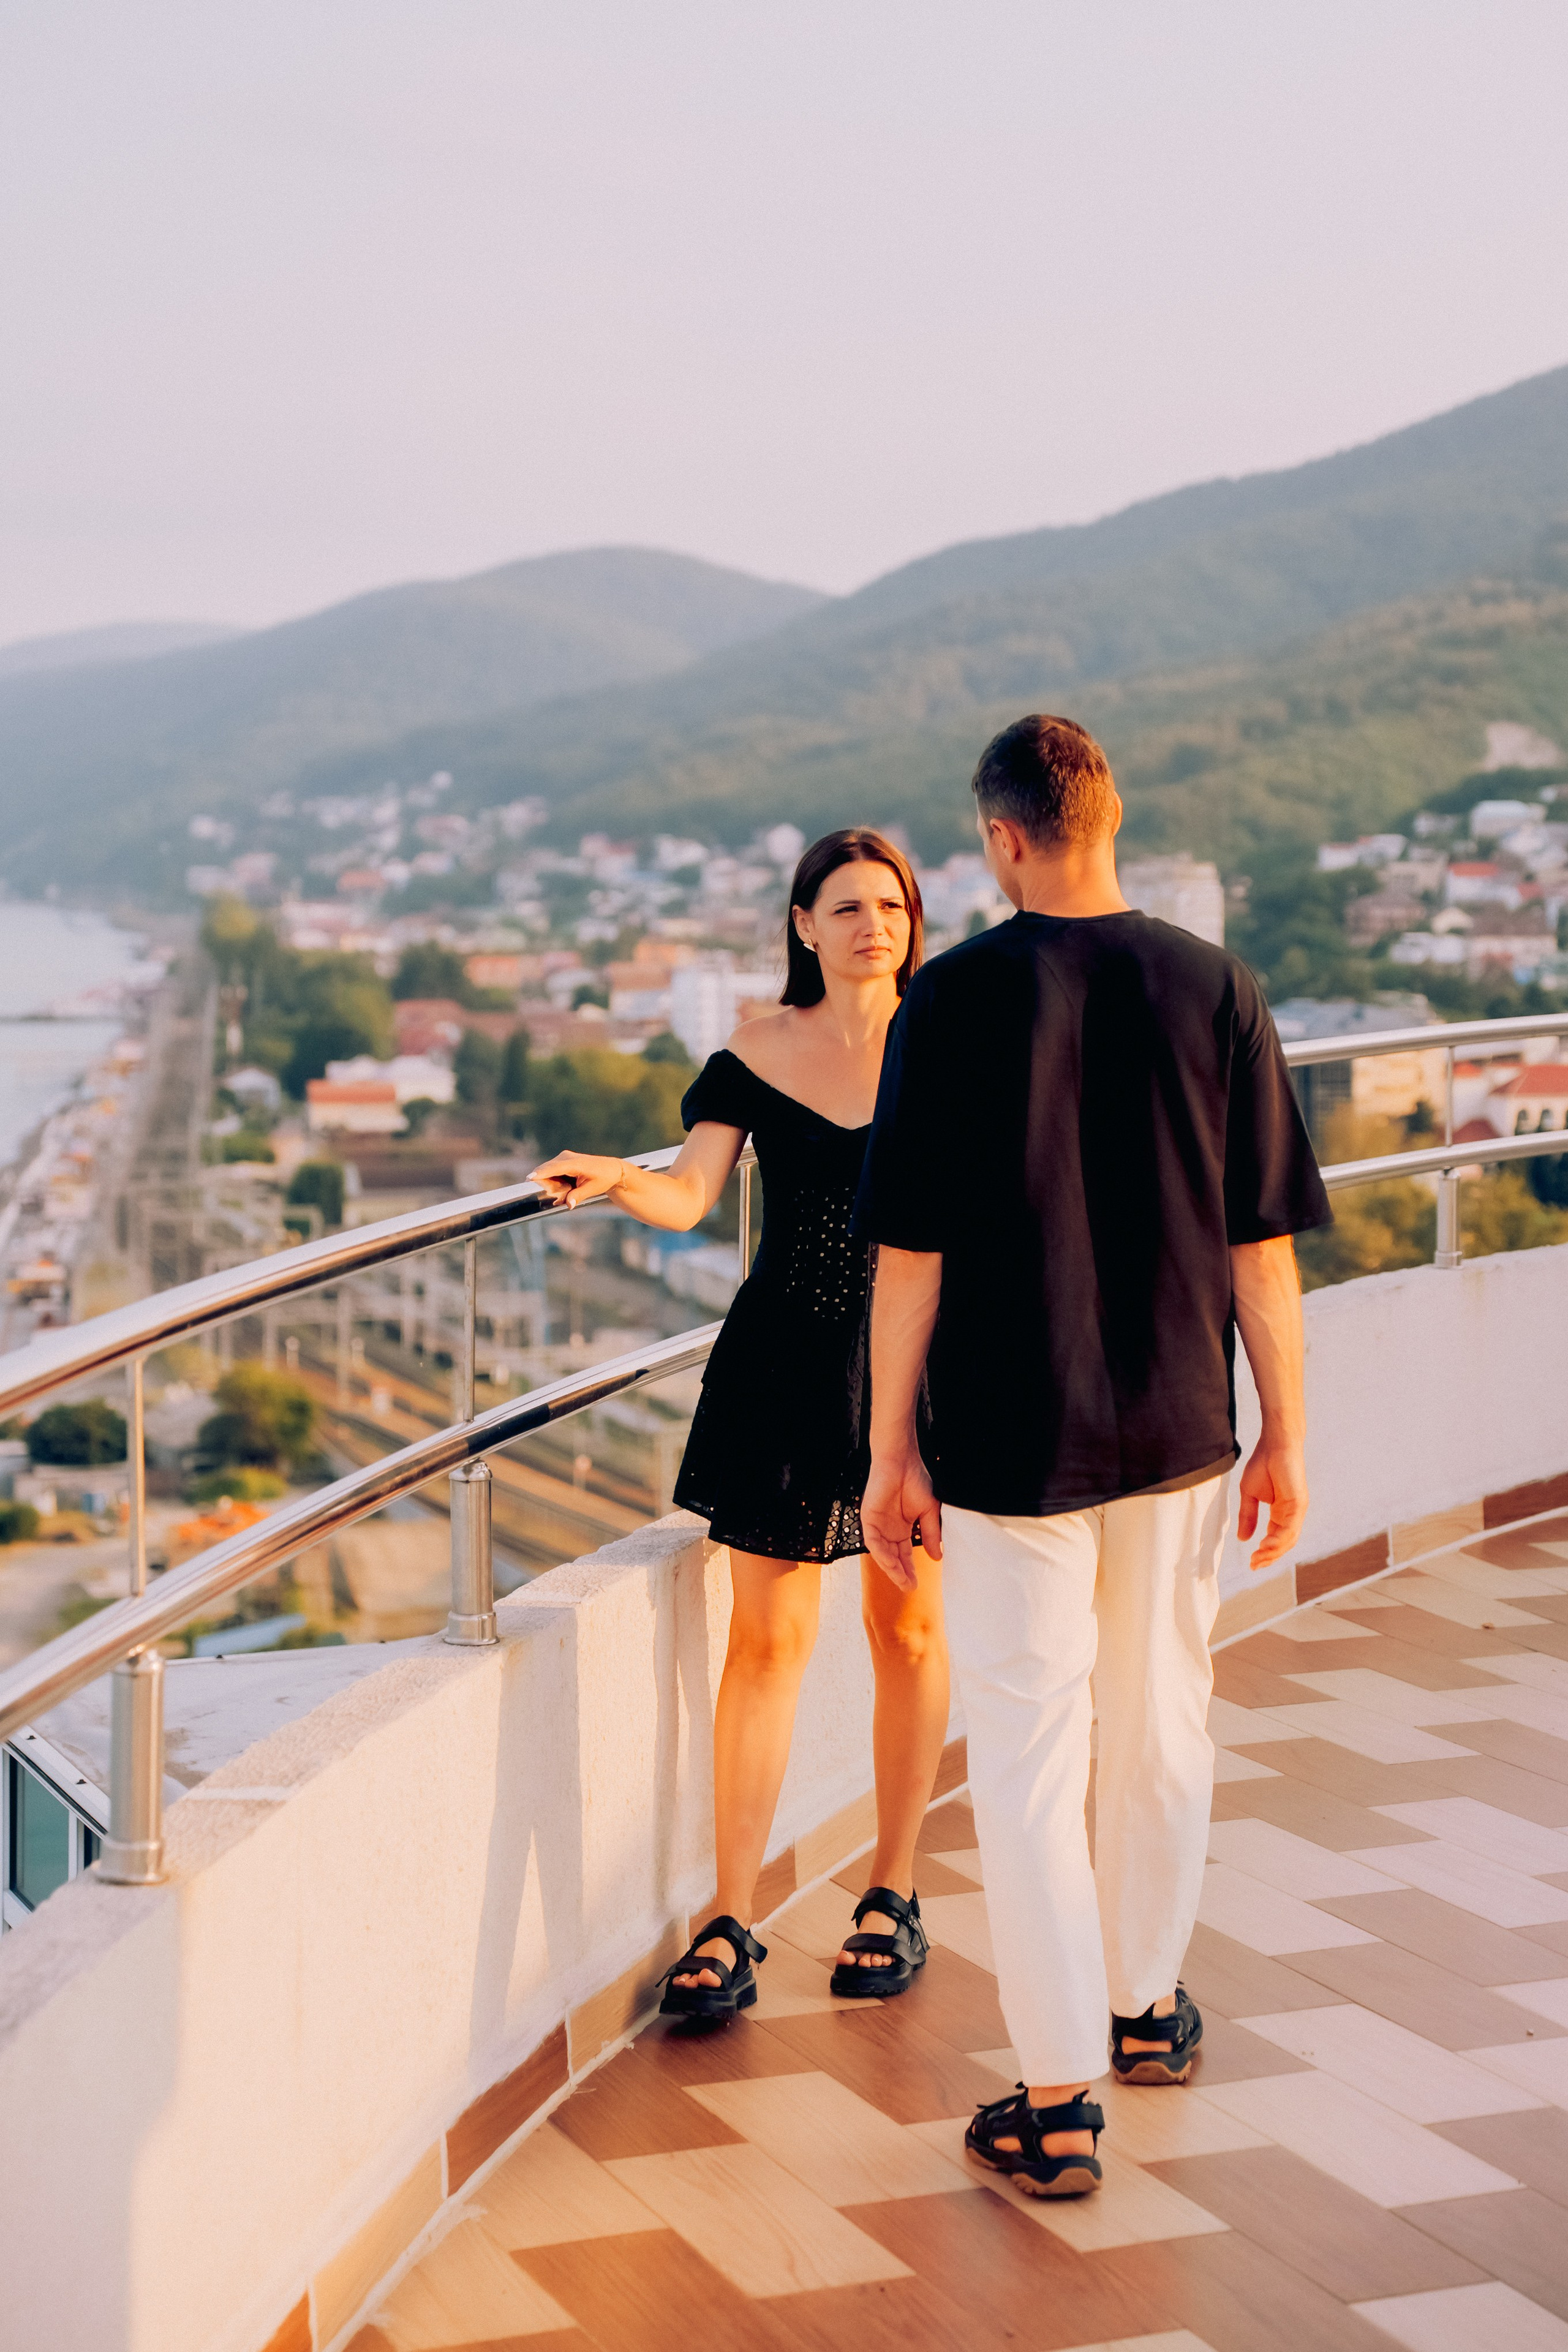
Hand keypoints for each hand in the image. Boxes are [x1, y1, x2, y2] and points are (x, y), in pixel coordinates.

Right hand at [530, 1151, 626, 1209]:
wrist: (611, 1169)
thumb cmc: (603, 1178)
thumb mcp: (593, 1189)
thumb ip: (578, 1196)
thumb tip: (569, 1204)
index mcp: (575, 1163)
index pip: (554, 1168)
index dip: (541, 1173)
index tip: (529, 1178)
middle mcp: (566, 1157)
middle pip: (546, 1168)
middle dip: (540, 1179)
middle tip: (540, 1193)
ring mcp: (564, 1156)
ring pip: (547, 1168)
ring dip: (545, 1179)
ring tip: (559, 1190)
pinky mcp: (562, 1159)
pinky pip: (551, 1169)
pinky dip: (550, 1177)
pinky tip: (561, 1185)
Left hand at [861, 1447, 941, 1590]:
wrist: (902, 1462)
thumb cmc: (916, 1481)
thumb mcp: (929, 1512)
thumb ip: (931, 1534)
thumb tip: (937, 1557)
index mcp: (903, 1528)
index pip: (905, 1554)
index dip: (910, 1569)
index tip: (917, 1584)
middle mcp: (889, 1530)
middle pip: (894, 1558)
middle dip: (901, 1573)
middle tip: (910, 1588)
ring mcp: (878, 1525)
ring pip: (882, 1553)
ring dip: (892, 1568)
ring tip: (903, 1581)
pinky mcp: (868, 1519)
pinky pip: (873, 1542)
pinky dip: (881, 1553)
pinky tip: (891, 1563)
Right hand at [1237, 1434, 1307, 1569]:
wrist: (1274, 1444)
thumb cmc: (1262, 1464)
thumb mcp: (1249, 1495)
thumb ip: (1248, 1516)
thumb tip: (1242, 1538)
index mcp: (1280, 1513)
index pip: (1275, 1539)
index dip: (1264, 1553)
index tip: (1251, 1562)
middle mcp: (1291, 1515)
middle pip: (1283, 1544)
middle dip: (1269, 1557)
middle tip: (1254, 1565)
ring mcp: (1297, 1510)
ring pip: (1288, 1539)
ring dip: (1273, 1552)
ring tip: (1258, 1558)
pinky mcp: (1299, 1504)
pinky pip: (1290, 1527)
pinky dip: (1278, 1539)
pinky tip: (1265, 1545)